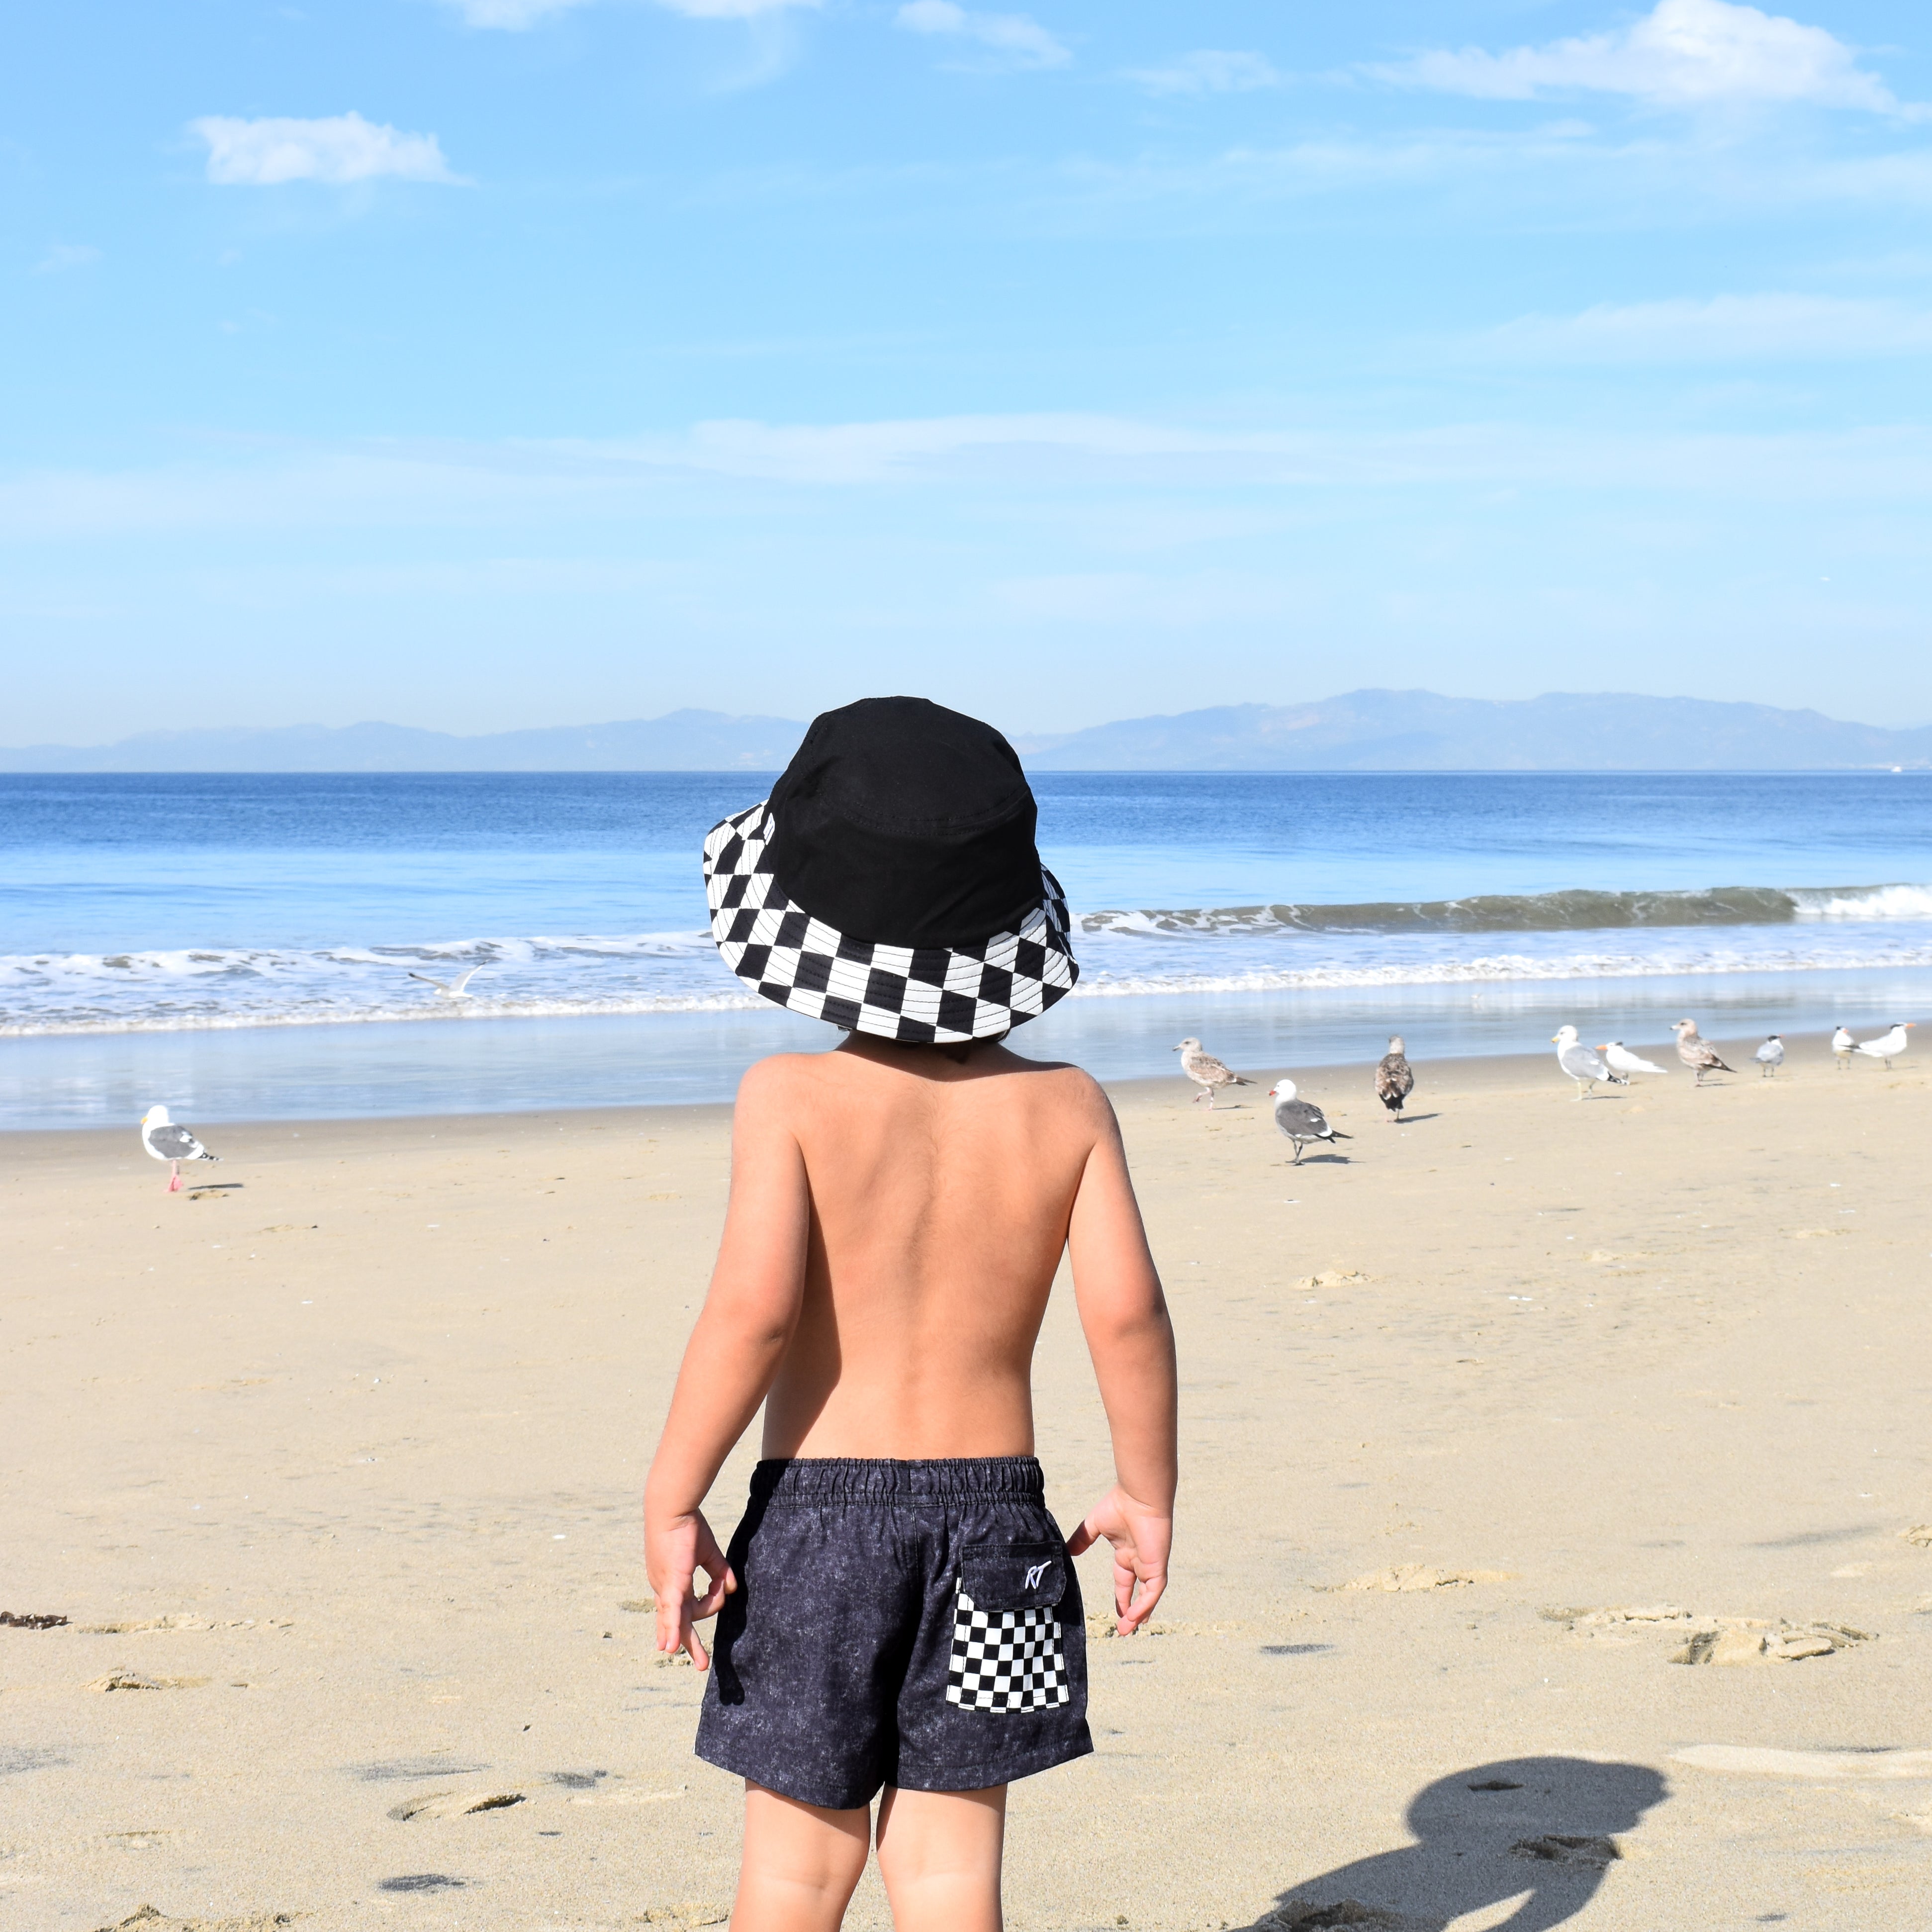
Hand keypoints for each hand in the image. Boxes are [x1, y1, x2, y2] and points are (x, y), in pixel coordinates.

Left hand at [645, 1508, 735, 1669]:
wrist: (672, 1509)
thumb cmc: (687, 1524)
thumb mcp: (707, 1552)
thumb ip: (720, 1570)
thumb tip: (732, 1588)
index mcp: (671, 1580)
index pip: (675, 1610)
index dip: (674, 1627)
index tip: (671, 1646)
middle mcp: (665, 1588)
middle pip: (677, 1622)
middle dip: (687, 1643)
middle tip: (700, 1665)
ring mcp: (667, 1588)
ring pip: (684, 1618)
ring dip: (689, 1642)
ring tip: (702, 1663)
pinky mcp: (673, 1583)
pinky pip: (674, 1612)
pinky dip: (673, 1630)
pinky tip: (671, 1648)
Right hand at [1068, 1484, 1170, 1635]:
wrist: (1139, 1496)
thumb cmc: (1119, 1504)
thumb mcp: (1094, 1525)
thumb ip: (1082, 1539)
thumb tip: (1067, 1550)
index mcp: (1127, 1552)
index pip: (1124, 1581)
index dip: (1121, 1597)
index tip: (1116, 1613)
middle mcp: (1140, 1561)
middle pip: (1137, 1593)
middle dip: (1130, 1611)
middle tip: (1123, 1630)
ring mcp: (1150, 1564)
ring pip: (1148, 1597)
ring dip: (1138, 1614)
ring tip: (1128, 1629)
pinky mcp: (1158, 1565)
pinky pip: (1153, 1591)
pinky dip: (1145, 1604)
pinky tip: (1136, 1616)